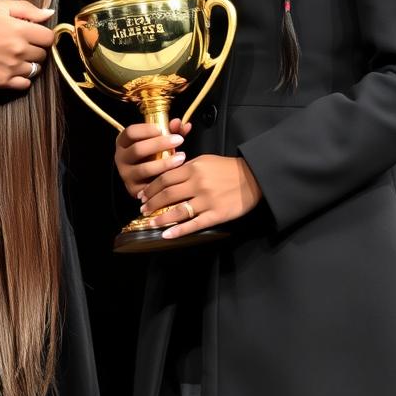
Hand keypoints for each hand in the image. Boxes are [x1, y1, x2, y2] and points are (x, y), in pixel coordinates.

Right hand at [0, 0, 54, 89]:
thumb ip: (26, 8)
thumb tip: (48, 13)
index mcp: (20, 29)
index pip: (49, 38)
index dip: (43, 35)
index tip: (34, 35)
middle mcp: (18, 50)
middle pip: (42, 54)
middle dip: (35, 49)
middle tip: (20, 44)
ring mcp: (10, 68)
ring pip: (34, 69)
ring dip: (28, 63)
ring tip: (13, 56)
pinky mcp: (1, 82)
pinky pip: (24, 84)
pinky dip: (22, 78)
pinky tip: (10, 69)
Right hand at [113, 116, 193, 199]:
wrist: (147, 180)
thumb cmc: (153, 155)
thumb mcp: (159, 140)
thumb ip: (169, 131)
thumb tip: (180, 123)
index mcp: (123, 142)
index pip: (130, 132)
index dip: (146, 129)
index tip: (162, 129)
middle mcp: (121, 158)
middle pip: (138, 149)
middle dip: (159, 144)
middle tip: (178, 140)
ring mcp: (126, 175)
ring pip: (144, 169)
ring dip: (165, 163)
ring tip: (181, 158)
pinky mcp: (134, 190)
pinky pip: (150, 185)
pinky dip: (164, 179)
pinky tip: (176, 174)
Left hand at [138, 145, 263, 240]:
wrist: (253, 177)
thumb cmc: (227, 168)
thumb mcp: (205, 160)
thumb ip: (186, 167)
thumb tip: (167, 175)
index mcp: (193, 168)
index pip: (165, 178)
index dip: (151, 188)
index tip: (142, 195)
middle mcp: (198, 184)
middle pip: (167, 194)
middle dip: (152, 203)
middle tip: (143, 209)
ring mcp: (207, 200)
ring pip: (178, 210)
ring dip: (161, 218)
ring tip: (151, 222)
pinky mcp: (216, 215)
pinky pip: (194, 224)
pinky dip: (178, 231)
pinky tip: (166, 235)